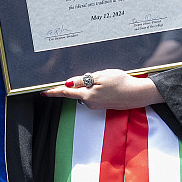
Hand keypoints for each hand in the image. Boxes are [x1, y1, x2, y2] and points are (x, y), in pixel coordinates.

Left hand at [42, 69, 163, 109]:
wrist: (137, 93)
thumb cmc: (120, 82)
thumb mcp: (100, 76)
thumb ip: (82, 81)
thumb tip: (68, 84)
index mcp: (87, 95)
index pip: (66, 93)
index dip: (54, 91)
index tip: (44, 92)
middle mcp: (90, 103)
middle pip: (76, 92)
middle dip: (78, 84)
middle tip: (95, 76)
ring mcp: (96, 105)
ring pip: (85, 93)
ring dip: (89, 86)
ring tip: (105, 80)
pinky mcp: (102, 105)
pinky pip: (92, 96)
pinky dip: (95, 90)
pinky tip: (107, 86)